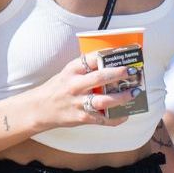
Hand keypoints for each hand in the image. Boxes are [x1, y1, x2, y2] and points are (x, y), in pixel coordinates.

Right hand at [28, 54, 144, 130]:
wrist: (39, 108)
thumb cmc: (58, 88)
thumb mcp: (68, 72)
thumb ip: (86, 68)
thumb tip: (111, 61)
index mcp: (72, 70)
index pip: (93, 58)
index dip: (109, 55)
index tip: (123, 53)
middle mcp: (75, 85)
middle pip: (100, 78)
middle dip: (119, 74)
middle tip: (132, 71)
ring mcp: (78, 102)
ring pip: (103, 100)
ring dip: (122, 97)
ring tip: (134, 93)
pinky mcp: (80, 117)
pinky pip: (101, 119)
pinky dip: (115, 118)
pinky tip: (125, 115)